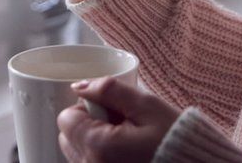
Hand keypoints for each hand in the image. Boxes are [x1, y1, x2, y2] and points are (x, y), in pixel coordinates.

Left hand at [57, 76, 180, 162]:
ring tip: (126, 140)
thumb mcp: (146, 105)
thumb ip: (109, 90)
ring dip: (94, 141)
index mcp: (97, 146)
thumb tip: (79, 86)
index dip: (88, 107)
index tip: (113, 110)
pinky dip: (101, 156)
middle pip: (68, 137)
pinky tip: (126, 153)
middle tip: (121, 124)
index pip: (66, 118)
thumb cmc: (174, 139)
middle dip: (88, 124)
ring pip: (78, 152)